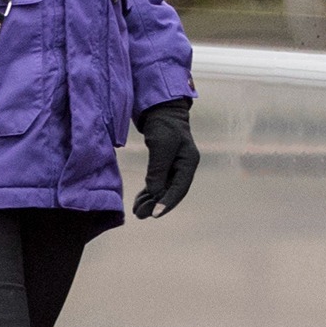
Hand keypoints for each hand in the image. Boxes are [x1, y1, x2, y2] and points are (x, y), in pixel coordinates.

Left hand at [130, 96, 196, 221]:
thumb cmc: (164, 125)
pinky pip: (158, 183)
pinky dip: (148, 192)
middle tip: (140, 215)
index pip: (179, 188)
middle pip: (171, 192)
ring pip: (163, 190)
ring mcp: (175, 167)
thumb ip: (158, 169)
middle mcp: (184, 167)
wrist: (161, 110)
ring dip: (150, 201)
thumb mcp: (160, 145)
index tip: (154, 215)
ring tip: (136, 211)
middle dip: (156, 205)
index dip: (167, 203)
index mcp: (189, 162)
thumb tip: (155, 192)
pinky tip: (139, 201)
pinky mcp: (165, 165)